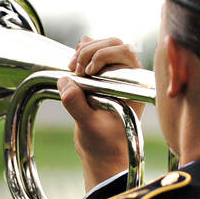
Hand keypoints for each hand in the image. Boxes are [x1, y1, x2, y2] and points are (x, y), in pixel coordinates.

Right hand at [60, 36, 146, 191]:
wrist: (103, 154)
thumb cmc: (105, 145)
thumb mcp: (89, 126)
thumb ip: (77, 105)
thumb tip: (65, 82)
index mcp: (135, 85)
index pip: (124, 53)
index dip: (102, 56)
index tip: (86, 72)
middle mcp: (128, 77)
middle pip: (112, 44)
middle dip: (90, 52)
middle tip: (75, 70)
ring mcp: (115, 75)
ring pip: (102, 47)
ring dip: (83, 53)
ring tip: (71, 69)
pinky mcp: (102, 78)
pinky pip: (94, 55)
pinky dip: (81, 54)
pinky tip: (72, 62)